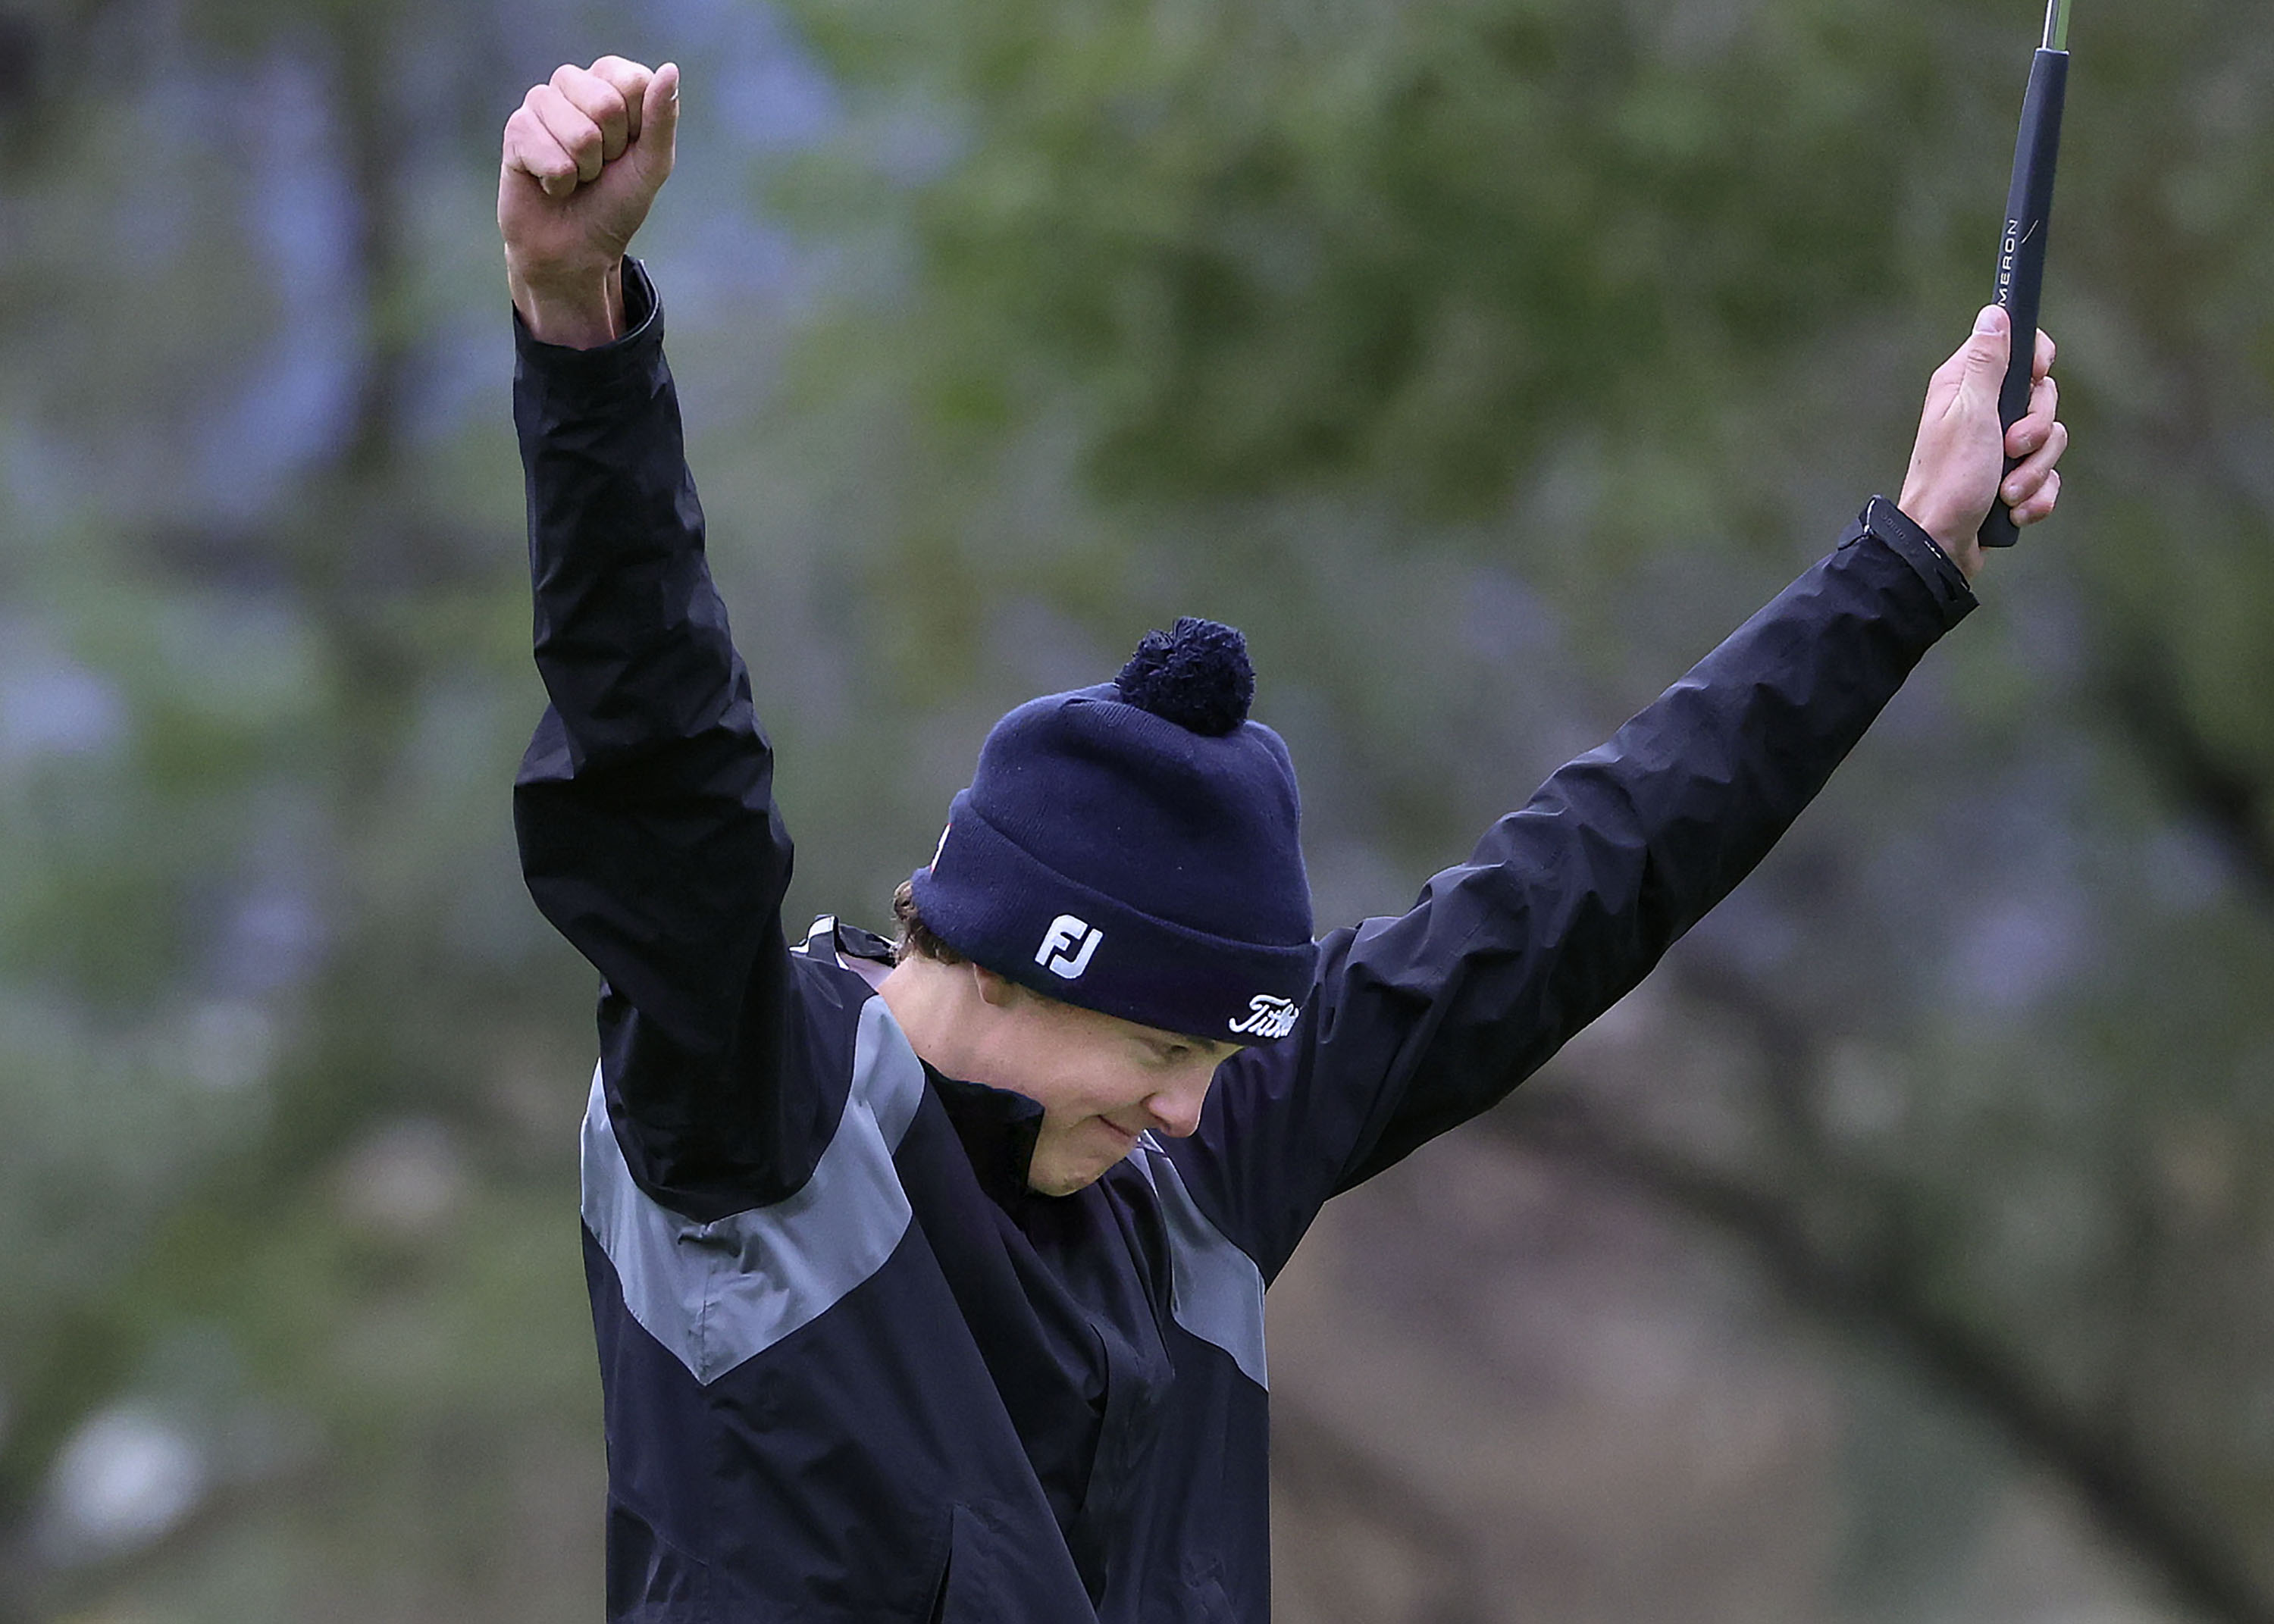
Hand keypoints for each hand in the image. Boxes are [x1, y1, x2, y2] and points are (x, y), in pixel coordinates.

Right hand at [499, 57, 680, 347]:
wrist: (576, 248)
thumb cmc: (616, 203)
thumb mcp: (652, 165)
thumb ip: (662, 119)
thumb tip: (671, 69)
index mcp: (610, 83)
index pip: (634, 81)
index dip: (638, 129)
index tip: (628, 151)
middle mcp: (573, 84)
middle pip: (606, 104)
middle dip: (611, 151)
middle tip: (600, 168)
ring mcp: (540, 104)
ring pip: (579, 133)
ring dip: (585, 170)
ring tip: (576, 176)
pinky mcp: (515, 129)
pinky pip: (548, 154)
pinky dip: (559, 182)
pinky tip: (551, 184)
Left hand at [1897, 306, 2068, 579]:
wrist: (1941, 546)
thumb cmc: (1950, 480)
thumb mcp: (1970, 413)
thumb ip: (1986, 363)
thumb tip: (1994, 313)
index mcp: (1966, 387)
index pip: (2018, 347)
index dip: (2036, 360)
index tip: (2036, 376)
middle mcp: (1982, 412)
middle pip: (2043, 397)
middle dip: (2038, 430)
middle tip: (2011, 448)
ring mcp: (1999, 448)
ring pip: (2051, 441)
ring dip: (2034, 473)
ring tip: (2005, 492)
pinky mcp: (2011, 479)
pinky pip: (2048, 478)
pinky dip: (2036, 498)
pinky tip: (2012, 511)